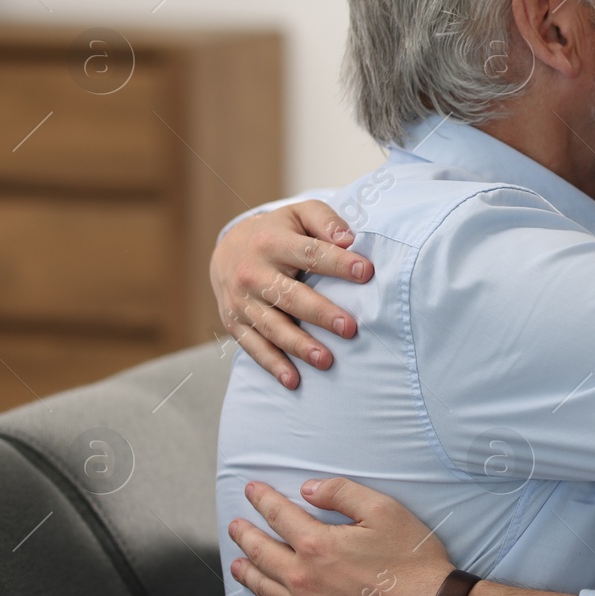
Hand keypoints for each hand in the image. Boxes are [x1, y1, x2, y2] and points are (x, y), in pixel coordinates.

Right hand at [211, 201, 373, 387]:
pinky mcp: (234, 323)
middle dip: (320, 313)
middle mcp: (253, 273)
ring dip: (298, 345)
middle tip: (349, 328)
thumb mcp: (300, 214)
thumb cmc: (279, 232)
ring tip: (326, 360)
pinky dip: (272, 365)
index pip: (309, 253)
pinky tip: (293, 381)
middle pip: (289, 296)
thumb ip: (326, 222)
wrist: (227, 248)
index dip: (337, 263)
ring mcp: (241, 301)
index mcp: (272, 243)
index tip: (367, 272)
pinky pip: (254, 347)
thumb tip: (349, 240)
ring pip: (271, 327)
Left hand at [228, 478, 450, 595]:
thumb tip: (308, 489)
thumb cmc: (413, 564)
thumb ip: (342, 494)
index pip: (279, 515)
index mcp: (317, 545)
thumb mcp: (385, 512)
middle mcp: (302, 579)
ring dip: (246, 571)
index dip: (262, 499)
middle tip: (235, 526)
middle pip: (261, 552)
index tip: (251, 489)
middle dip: (245, 535)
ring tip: (237, 562)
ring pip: (263, 588)